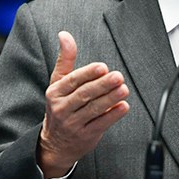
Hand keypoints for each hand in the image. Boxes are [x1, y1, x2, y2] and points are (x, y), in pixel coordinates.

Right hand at [38, 31, 129, 177]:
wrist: (55, 143)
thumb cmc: (60, 106)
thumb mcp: (58, 83)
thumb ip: (65, 59)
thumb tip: (64, 35)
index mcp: (55, 92)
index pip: (72, 81)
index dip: (88, 73)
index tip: (102, 67)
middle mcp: (62, 108)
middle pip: (84, 95)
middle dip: (102, 85)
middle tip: (118, 76)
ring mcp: (73, 124)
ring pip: (94, 110)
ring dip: (110, 99)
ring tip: (124, 89)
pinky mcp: (85, 136)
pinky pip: (101, 125)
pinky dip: (113, 116)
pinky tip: (123, 107)